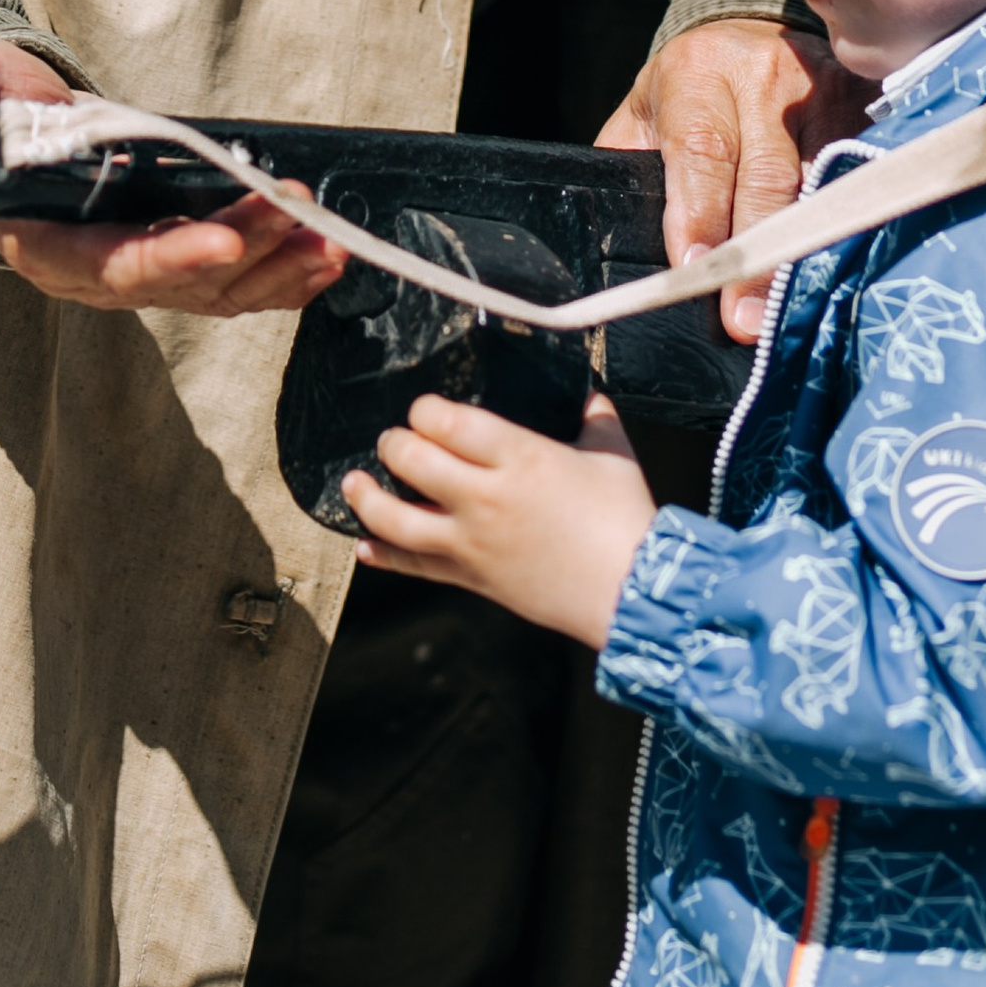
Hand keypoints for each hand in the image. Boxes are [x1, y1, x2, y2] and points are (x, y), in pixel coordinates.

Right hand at [0, 32, 347, 317]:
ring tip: (326, 243)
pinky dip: (281, 280)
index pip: (109, 266)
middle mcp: (95, 278)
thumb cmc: (2, 122)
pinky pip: (234, 289)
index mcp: (45, 246)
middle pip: (178, 282)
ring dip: (275, 272)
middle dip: (242, 249)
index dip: (166, 258)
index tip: (221, 239)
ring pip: (215, 294)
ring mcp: (141, 279)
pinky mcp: (176, 271)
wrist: (20, 150)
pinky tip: (322, 260)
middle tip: (294, 209)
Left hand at [346, 393, 657, 647]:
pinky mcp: (473, 579)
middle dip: (394, 443)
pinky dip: (384, 556)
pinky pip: (416, 568)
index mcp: (520, 457)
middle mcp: (487, 497)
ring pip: (398, 520)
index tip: (427, 409)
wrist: (633, 593)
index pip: (447, 421)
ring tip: (353, 483)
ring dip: (367, 498)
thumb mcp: (614, 454)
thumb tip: (590, 392)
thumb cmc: (626, 520)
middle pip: (413, 461)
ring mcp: (474, 542)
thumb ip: (596, 416)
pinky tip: (365, 546)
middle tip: (394, 440)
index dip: (425, 410)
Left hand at [598, 17, 874, 338]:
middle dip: (755, 253)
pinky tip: (841, 263)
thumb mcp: (643, 118)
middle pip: (767, 175)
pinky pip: (859, 169)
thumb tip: (617, 251)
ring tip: (795, 309)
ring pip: (820, 179)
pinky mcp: (864, 103)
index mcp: (697, 74)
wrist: (749, 35)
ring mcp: (822, 88)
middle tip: (745, 322)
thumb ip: (628, 174)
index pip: (701, 151)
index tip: (695, 270)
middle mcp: (764, 76)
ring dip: (807, 247)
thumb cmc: (687, 94)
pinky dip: (849, 220)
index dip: (701, 213)